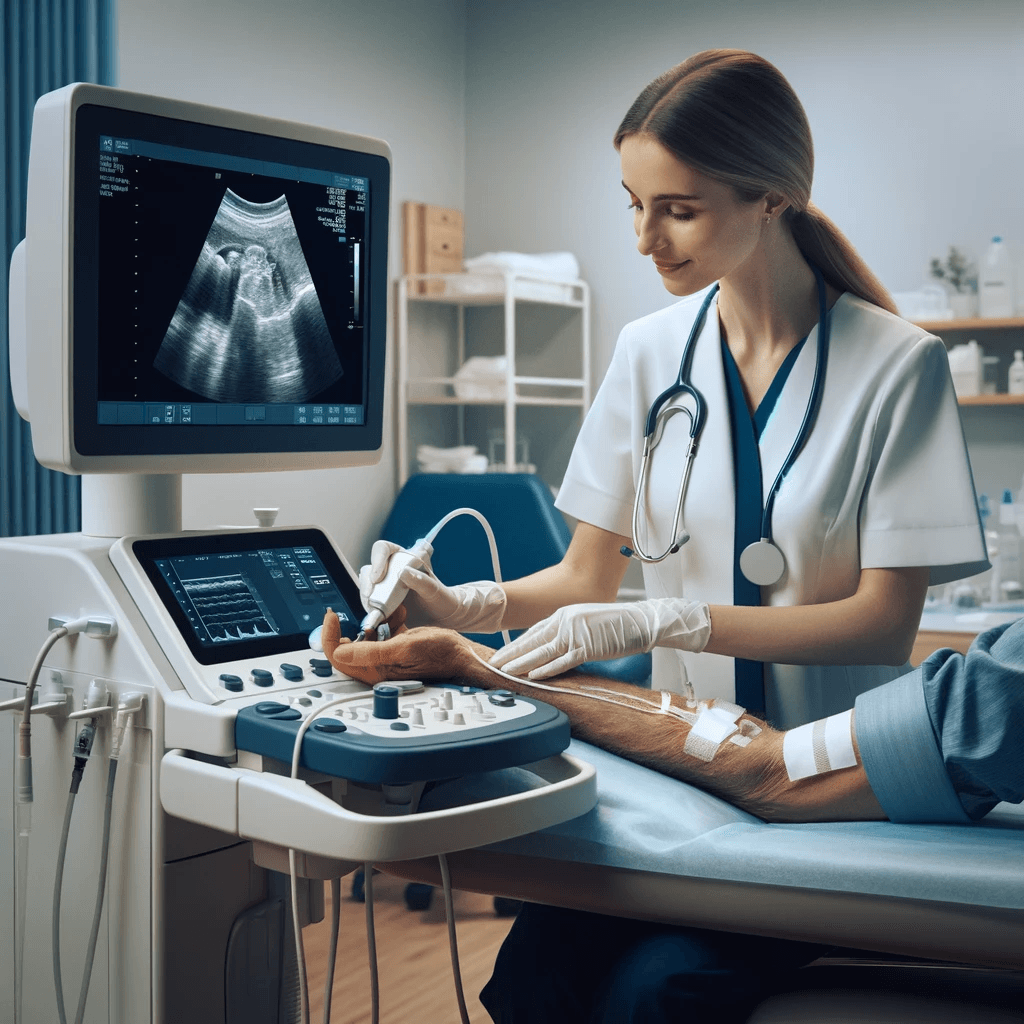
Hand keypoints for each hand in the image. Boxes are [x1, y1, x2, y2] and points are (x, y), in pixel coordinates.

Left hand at [321, 611, 477, 683]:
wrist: (462, 654)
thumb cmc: (440, 654)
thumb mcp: (404, 648)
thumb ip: (370, 652)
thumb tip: (339, 652)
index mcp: (375, 672)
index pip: (338, 657)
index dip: (329, 637)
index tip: (331, 617)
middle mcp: (377, 667)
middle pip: (347, 648)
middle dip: (347, 628)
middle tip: (347, 615)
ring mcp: (386, 658)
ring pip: (364, 639)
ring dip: (371, 623)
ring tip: (385, 614)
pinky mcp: (396, 649)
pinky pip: (381, 634)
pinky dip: (386, 621)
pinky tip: (398, 615)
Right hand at [359, 539, 505, 631]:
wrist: (442, 618)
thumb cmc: (442, 599)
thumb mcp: (435, 591)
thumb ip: (422, 581)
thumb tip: (404, 572)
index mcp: (404, 558)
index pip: (383, 549)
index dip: (377, 560)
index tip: (378, 577)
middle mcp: (391, 570)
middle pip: (370, 570)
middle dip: (368, 584)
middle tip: (372, 597)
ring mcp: (384, 587)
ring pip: (367, 587)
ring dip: (368, 599)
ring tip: (378, 611)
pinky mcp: (382, 603)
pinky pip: (369, 604)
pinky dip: (371, 611)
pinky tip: (380, 618)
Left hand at [489, 598, 710, 679]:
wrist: (642, 620)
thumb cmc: (618, 623)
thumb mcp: (587, 622)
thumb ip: (570, 631)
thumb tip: (556, 646)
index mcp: (565, 614)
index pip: (534, 631)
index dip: (517, 643)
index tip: (503, 653)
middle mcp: (566, 621)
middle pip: (532, 640)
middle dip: (511, 653)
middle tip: (493, 663)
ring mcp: (576, 634)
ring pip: (542, 651)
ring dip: (521, 663)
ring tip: (504, 672)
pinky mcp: (588, 647)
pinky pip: (562, 660)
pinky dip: (546, 669)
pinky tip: (532, 675)